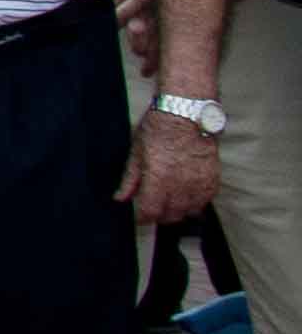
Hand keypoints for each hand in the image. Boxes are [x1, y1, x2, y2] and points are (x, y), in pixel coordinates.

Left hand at [124, 107, 219, 231]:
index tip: (138, 217)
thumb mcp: (136, 152)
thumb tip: (120, 198)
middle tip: (152, 209)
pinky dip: (196, 204)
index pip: (150, 212)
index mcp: (159, 179)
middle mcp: (181, 185)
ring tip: (168, 204)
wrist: (186, 114)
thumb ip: (130, 179)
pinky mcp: (213, 178)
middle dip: (158, 216)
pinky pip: (205, 201)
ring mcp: (199, 183)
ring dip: (178, 212)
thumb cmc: (158, 129)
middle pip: (170, 215)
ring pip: (189, 212)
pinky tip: (186, 198)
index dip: (141, 218)